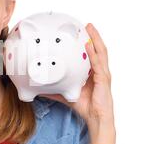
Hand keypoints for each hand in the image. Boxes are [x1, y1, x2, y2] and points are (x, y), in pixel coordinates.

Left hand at [40, 23, 115, 143]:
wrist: (96, 118)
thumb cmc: (85, 106)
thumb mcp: (67, 94)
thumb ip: (55, 90)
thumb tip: (39, 88)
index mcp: (92, 72)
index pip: (91, 54)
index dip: (88, 43)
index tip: (81, 32)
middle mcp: (99, 71)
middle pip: (98, 49)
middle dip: (94, 36)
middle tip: (86, 25)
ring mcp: (103, 74)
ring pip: (101, 52)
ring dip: (96, 39)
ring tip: (90, 28)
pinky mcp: (103, 79)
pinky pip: (98, 63)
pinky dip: (93, 53)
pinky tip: (88, 45)